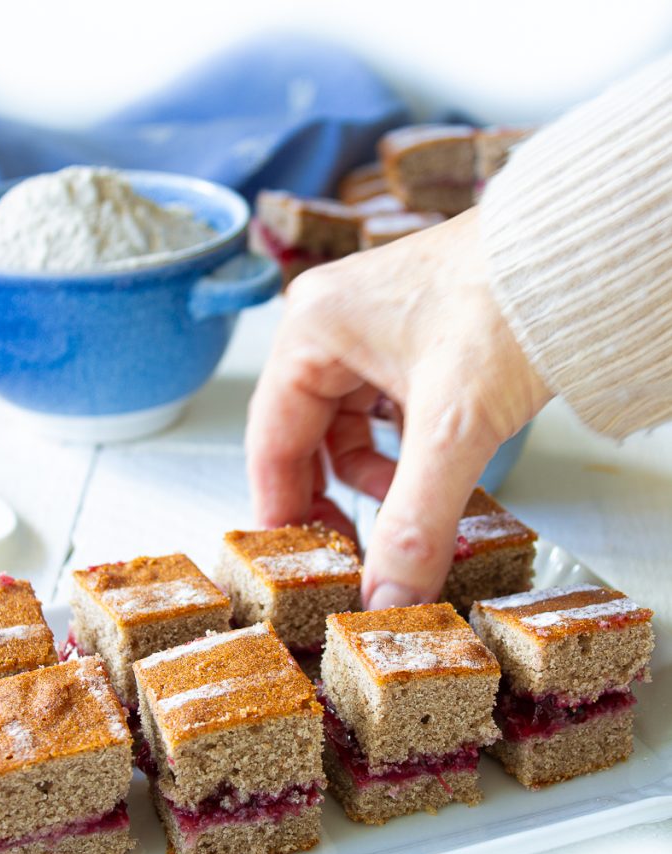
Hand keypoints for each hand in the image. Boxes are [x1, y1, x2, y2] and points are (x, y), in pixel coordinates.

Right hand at [246, 206, 550, 608]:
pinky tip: (433, 469)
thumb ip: (415, 521)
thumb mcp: (454, 427)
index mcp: (312, 329)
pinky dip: (403, 447)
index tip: (298, 565)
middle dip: (332, 497)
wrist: (581, 252)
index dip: (283, 511)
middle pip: (306, 435)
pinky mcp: (412, 334)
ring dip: (375, 475)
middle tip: (352, 554)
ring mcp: (372, 325)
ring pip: (350, 425)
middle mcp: (331, 321)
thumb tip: (386, 601)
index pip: (272, 441)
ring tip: (409, 510)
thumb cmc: (510, 303)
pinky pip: (386, 407)